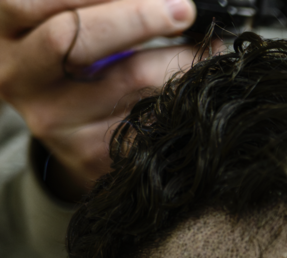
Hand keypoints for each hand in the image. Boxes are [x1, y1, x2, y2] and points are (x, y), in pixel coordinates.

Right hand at [0, 0, 197, 200]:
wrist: (71, 129)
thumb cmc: (73, 56)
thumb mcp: (64, 20)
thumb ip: (97, 5)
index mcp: (6, 30)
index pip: (35, 0)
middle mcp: (20, 77)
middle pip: (72, 37)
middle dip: (136, 17)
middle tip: (183, 9)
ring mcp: (54, 121)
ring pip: (127, 80)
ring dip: (178, 59)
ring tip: (207, 48)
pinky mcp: (91, 154)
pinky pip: (150, 119)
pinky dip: (183, 98)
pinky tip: (200, 88)